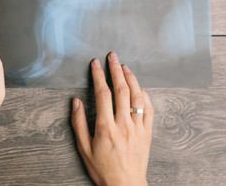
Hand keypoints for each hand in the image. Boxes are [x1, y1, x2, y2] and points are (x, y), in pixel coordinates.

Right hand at [71, 52, 153, 185]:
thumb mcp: (84, 148)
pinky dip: (145, 96)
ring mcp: (138, 128)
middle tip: (112, 56)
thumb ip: (79, 123)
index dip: (98, 76)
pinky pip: (149, 110)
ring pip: (137, 97)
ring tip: (125, 67)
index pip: (102, 94)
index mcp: (106, 127)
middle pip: (121, 90)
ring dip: (131, 79)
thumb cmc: (103, 169)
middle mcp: (124, 125)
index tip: (95, 63)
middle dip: (115, 70)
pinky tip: (140, 88)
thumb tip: (76, 101)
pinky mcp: (147, 133)